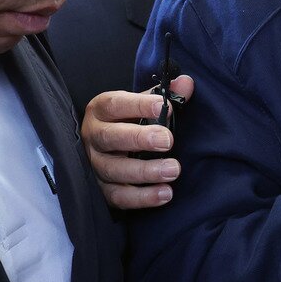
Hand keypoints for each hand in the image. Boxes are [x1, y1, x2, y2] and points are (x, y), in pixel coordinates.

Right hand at [82, 74, 193, 209]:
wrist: (108, 147)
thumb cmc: (129, 121)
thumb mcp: (142, 104)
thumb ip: (163, 95)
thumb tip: (186, 84)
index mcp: (101, 110)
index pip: (115, 104)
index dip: (138, 105)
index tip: (163, 106)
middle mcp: (93, 137)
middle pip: (111, 137)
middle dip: (140, 139)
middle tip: (167, 140)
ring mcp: (95, 165)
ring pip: (115, 170)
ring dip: (145, 171)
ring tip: (173, 170)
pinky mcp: (101, 190)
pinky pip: (118, 197)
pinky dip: (142, 198)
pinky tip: (165, 194)